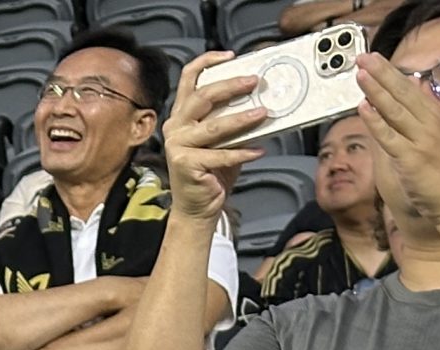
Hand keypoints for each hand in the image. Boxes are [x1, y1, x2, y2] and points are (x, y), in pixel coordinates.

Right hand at [162, 52, 267, 221]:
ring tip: (263, 113)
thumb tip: (261, 99)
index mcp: (182, 115)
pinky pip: (220, 155)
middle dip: (230, 85)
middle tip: (254, 81)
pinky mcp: (185, 164)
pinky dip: (242, 153)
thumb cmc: (211, 170)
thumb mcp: (222, 138)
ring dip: (241, 119)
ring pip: (212, 127)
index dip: (207, 62)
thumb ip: (231, 118)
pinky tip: (259, 150)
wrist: (197, 205)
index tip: (230, 56)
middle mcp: (176, 127)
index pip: (188, 79)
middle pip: (201, 97)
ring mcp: (178, 145)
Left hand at [360, 52, 439, 230]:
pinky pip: (390, 138)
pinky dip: (376, 122)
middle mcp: (430, 125)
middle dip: (382, 74)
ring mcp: (422, 141)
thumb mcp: (427, 143)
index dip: (391, 74)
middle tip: (364, 57)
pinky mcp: (413, 159)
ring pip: (396, 111)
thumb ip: (410, 124)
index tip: (374, 59)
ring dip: (377, 91)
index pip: (410, 91)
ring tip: (361, 74)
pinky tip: (364, 109)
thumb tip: (395, 105)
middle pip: (403, 94)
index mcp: (433, 119)